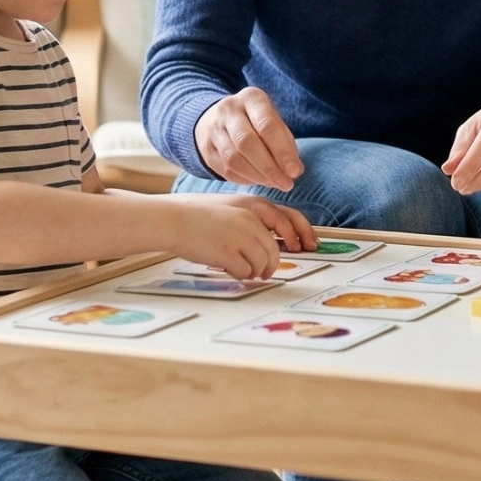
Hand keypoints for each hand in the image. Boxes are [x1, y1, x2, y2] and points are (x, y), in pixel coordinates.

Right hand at [165, 194, 313, 277]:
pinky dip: (239, 274)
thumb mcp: (232, 209)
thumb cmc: (198, 216)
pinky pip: (244, 272)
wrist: (173, 220)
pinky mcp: (228, 253)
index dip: (302, 234)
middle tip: (264, 272)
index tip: (308, 246)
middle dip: (271, 265)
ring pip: (262, 264)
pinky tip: (227, 268)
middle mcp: (250, 220)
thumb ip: (253, 222)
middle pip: (275, 250)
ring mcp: (239, 236)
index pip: (289, 219)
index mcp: (253, 206)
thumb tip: (271, 244)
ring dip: (254, 271)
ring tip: (240, 269)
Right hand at [194, 88, 303, 191]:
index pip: (267, 125)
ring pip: (233, 159)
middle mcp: (228, 110)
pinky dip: (245, 180)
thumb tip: (295, 170)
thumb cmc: (257, 121)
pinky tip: (259, 181)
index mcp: (251, 98)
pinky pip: (225, 170)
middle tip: (286, 184)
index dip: (282, 151)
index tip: (295, 171)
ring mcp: (213, 129)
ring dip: (258, 176)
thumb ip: (285, 142)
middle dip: (270, 168)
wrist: (219, 117)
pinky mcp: (206, 149)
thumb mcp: (273, 119)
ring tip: (274, 183)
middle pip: (247, 142)